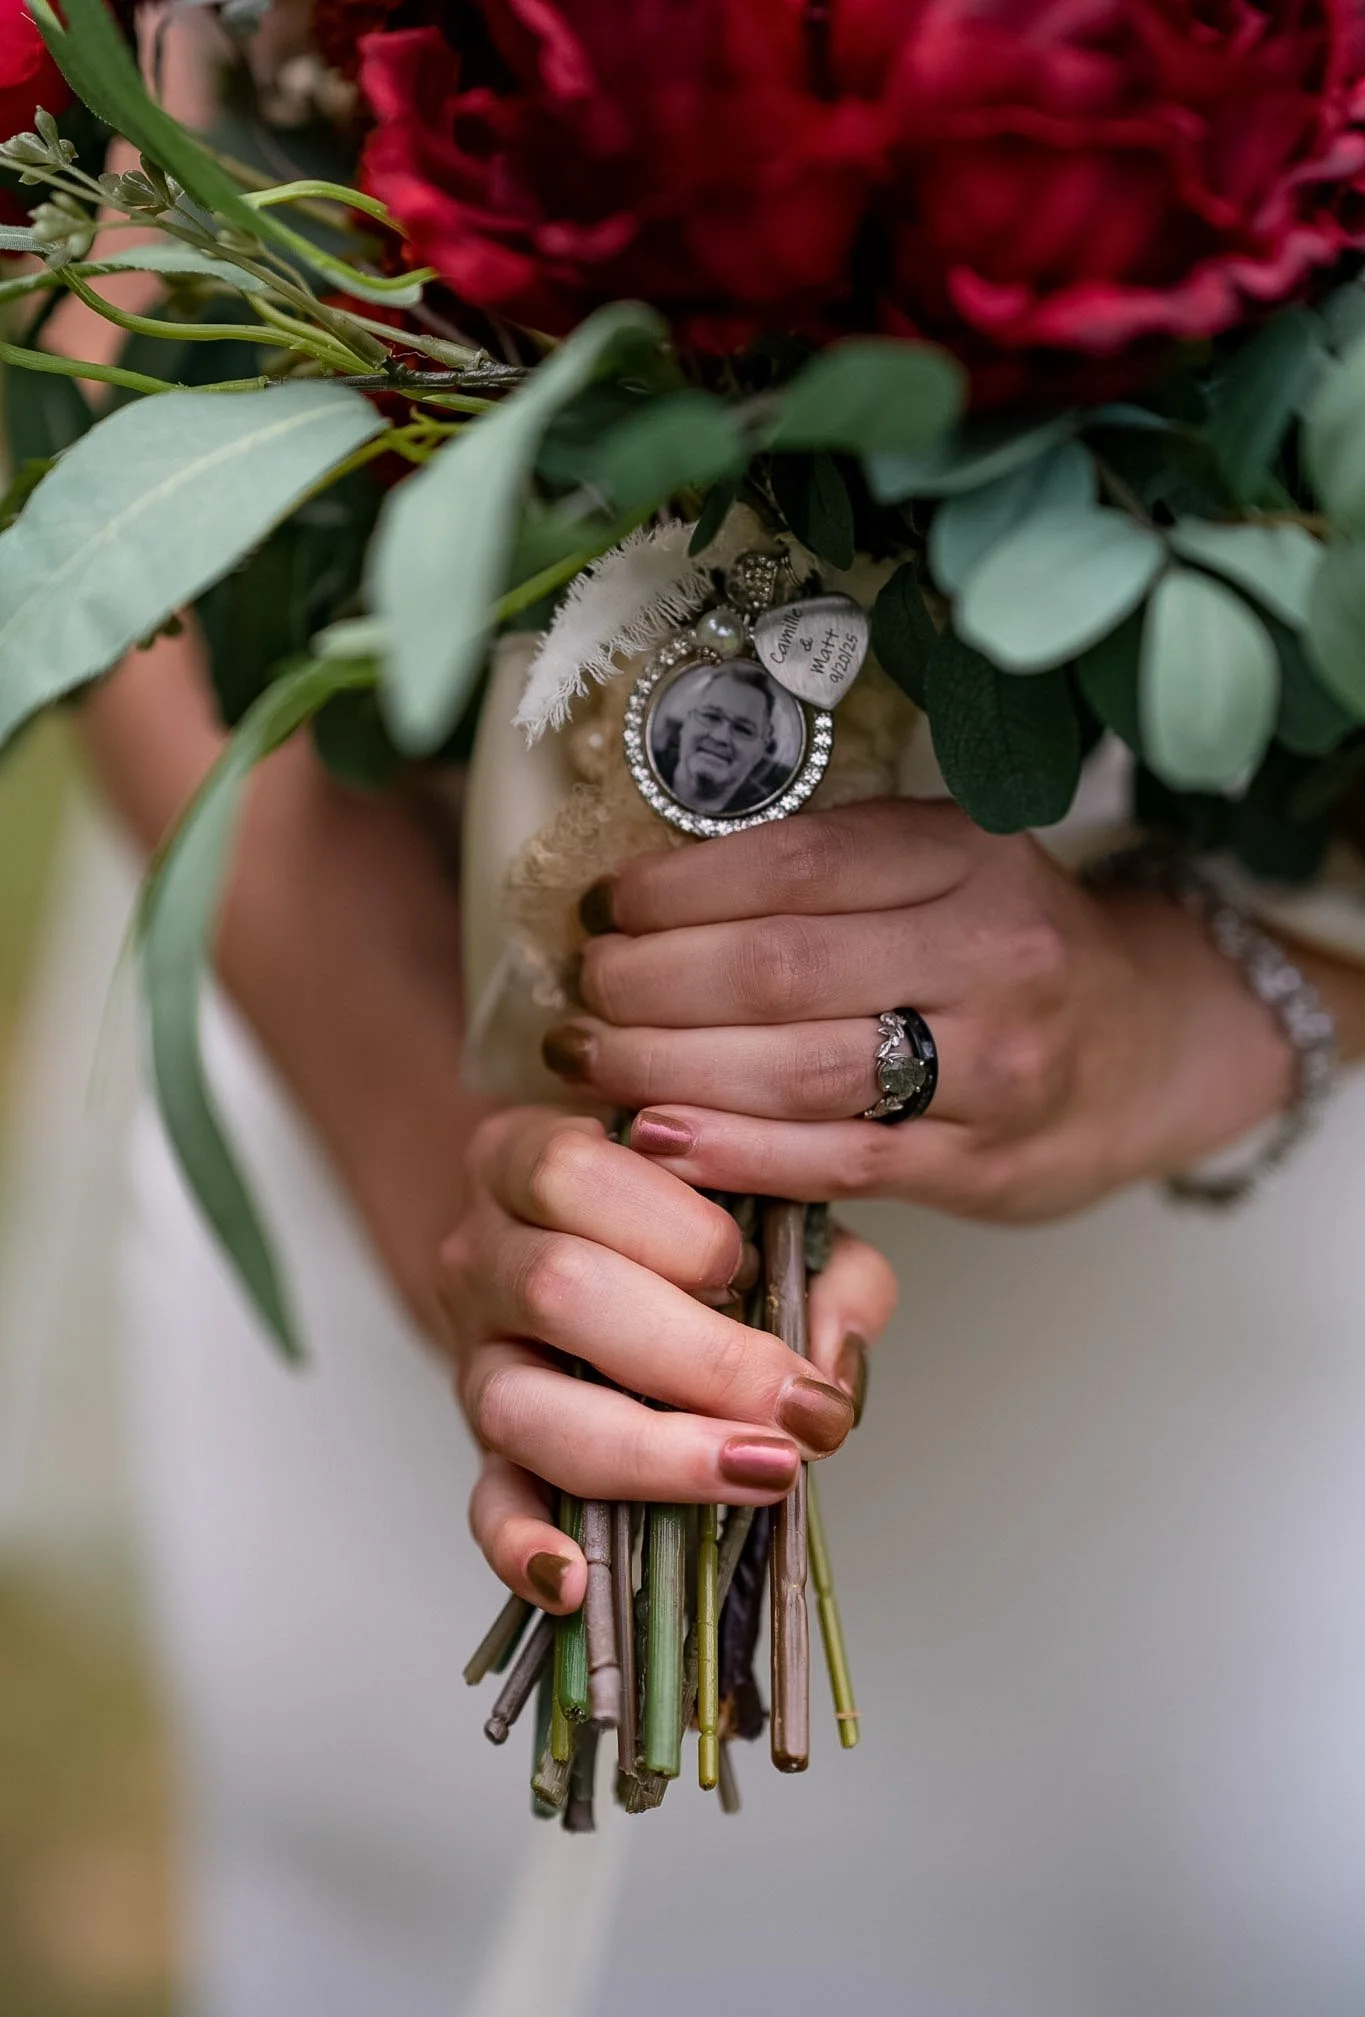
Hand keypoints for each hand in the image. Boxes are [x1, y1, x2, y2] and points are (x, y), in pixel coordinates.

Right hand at [439, 1107, 892, 1612]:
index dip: (676, 1232)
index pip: (574, 1174)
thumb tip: (834, 1364)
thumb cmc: (684, 1226)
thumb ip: (828, 1264)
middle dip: (698, 1357)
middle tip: (799, 1407)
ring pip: (520, 1404)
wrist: (586, 1252)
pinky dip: (523, 1545)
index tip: (756, 1274)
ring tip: (756, 1473)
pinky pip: (485, 1502)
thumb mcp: (765, 1207)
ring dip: (648, 1450)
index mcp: (534, 1155)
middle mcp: (484, 1250)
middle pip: (558, 1290)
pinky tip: (577, 1582)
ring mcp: (475, 1354)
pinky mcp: (483, 1449)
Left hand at [542, 799, 1305, 1221]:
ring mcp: (997, 1064)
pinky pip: (838, 1159)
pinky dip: (733, 1151)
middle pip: (778, 967)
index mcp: (969, 852)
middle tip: (582, 992)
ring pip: (798, 1069)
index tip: (601, 907)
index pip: (794, 864)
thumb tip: (641, 903)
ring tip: (590, 1061)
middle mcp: (993, 948)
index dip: (674, 890)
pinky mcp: (985, 1162)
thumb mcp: (947, 871)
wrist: (1152, 1046)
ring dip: (666, 1068)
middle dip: (649, 983)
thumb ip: (831, 877)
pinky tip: (655, 1138)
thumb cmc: (1009, 951)